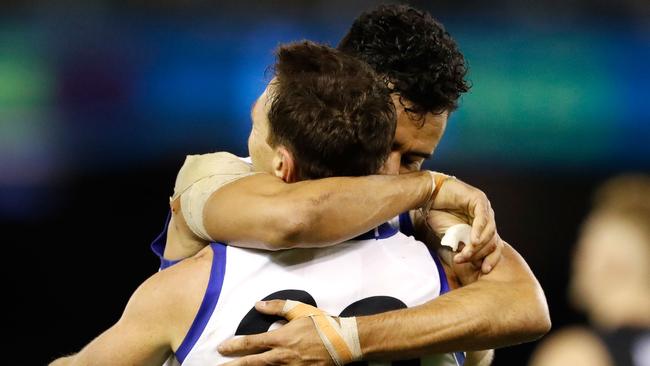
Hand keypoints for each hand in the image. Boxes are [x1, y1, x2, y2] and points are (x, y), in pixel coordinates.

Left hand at [218, 300, 332, 365]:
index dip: (234, 345)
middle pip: (252, 363)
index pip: (251, 343)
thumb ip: (277, 307)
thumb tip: (257, 305)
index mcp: (281, 338)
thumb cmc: (322, 325)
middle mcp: (282, 356)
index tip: (221, 348)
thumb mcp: (300, 310)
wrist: (345, 342)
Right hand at [426, 175, 501, 272]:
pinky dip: (478, 230)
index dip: (491, 259)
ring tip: (465, 253)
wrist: (428, 196)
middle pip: (493, 240)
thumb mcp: (452, 236)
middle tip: (463, 260)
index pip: (494, 245)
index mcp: (483, 227)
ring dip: (477, 245)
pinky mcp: (479, 199)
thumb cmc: (438, 214)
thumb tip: (471, 261)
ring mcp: (485, 207)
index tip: (483, 270)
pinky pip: (482, 218)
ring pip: (489, 231)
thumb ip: (463, 245)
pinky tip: (472, 240)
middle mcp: (487, 218)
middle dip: (478, 254)